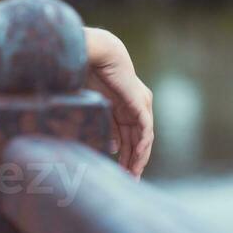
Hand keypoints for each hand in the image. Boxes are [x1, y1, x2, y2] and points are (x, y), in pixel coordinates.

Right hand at [84, 27, 153, 178]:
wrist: (98, 53)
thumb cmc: (87, 70)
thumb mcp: (93, 103)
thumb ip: (101, 122)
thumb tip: (108, 145)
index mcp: (121, 104)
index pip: (125, 134)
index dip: (122, 153)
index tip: (117, 170)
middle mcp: (134, 106)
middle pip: (135, 139)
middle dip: (131, 160)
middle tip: (127, 179)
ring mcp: (140, 105)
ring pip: (142, 138)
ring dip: (138, 157)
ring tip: (133, 175)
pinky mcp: (141, 104)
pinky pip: (145, 130)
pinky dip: (142, 145)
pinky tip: (137, 159)